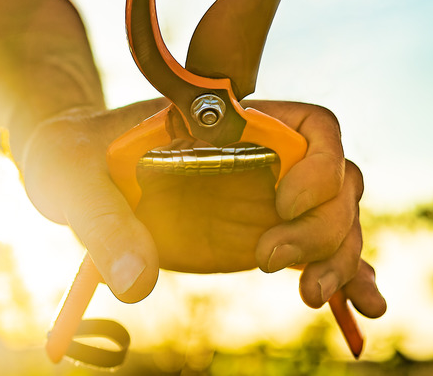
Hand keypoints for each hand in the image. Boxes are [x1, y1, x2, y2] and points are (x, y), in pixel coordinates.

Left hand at [21, 99, 384, 318]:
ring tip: (312, 296)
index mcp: (225, 124)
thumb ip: (102, 221)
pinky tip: (360, 308)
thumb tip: (134, 282)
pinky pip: (313, 252)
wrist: (73, 175)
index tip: (281, 204)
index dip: (316, 165)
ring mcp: (261, 199)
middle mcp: (257, 157)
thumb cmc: (72, 158)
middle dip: (323, 226)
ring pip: (335, 219)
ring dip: (340, 258)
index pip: (309, 124)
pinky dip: (344, 278)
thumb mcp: (72, 177)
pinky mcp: (256, 235)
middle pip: (336, 180)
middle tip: (268, 262)